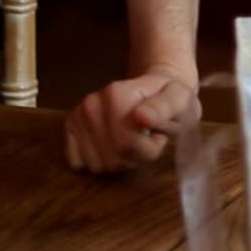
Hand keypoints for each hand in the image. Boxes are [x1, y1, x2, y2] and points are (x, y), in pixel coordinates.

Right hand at [65, 66, 201, 173]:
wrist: (155, 85)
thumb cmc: (171, 98)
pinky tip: (112, 145)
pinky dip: (97, 160)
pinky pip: (77, 163)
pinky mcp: (70, 127)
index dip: (149, 149)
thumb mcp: (180, 100)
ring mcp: (78, 115)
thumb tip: (140, 116)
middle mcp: (92, 103)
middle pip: (111, 158)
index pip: (127, 145)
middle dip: (134, 157)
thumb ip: (164, 108)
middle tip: (145, 139)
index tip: (158, 135)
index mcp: (117, 94)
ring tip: (131, 141)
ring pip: (96, 164)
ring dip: (117, 160)